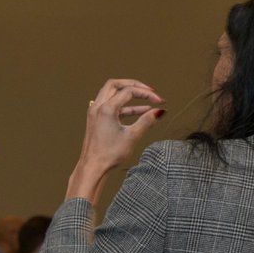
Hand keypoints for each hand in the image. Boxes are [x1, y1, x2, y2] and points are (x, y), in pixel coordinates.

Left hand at [67, 79, 165, 202]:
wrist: (93, 167)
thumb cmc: (109, 155)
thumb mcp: (132, 137)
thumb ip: (147, 121)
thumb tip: (160, 111)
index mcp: (106, 108)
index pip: (129, 91)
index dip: (147, 94)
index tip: (160, 101)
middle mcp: (98, 106)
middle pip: (116, 84)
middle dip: (134, 85)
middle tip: (149, 91)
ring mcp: (95, 112)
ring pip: (112, 93)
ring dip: (129, 95)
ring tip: (148, 101)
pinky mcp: (97, 119)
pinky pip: (111, 105)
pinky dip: (125, 105)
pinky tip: (139, 111)